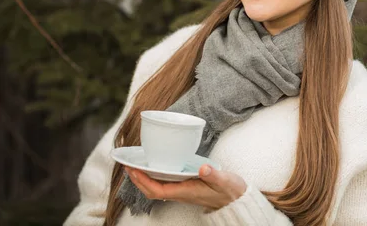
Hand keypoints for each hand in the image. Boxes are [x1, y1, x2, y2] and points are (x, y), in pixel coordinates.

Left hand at [125, 164, 246, 210]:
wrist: (237, 200)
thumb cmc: (231, 191)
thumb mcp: (224, 181)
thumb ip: (213, 175)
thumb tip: (203, 167)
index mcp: (186, 191)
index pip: (158, 190)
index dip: (143, 182)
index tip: (134, 170)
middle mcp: (182, 193)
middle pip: (153, 191)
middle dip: (138, 180)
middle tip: (129, 165)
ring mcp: (183, 191)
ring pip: (158, 188)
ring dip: (145, 179)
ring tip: (137, 166)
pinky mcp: (187, 187)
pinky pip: (166, 185)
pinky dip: (156, 177)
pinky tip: (156, 168)